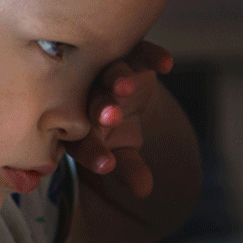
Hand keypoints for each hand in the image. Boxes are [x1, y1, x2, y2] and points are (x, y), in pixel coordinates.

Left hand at [66, 40, 173, 198]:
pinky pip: (140, 51)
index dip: (94, 153)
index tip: (107, 165)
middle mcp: (87, 94)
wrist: (118, 97)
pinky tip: (166, 64)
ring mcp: (107, 72)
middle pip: (92, 101)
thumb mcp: (121, 154)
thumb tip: (145, 190)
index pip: (83, 140)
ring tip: (126, 86)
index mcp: (77, 125)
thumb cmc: (113, 132)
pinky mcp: (130, 54)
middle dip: (101, 109)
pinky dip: (151, 56)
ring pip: (111, 72)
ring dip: (118, 78)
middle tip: (110, 117)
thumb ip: (129, 170)